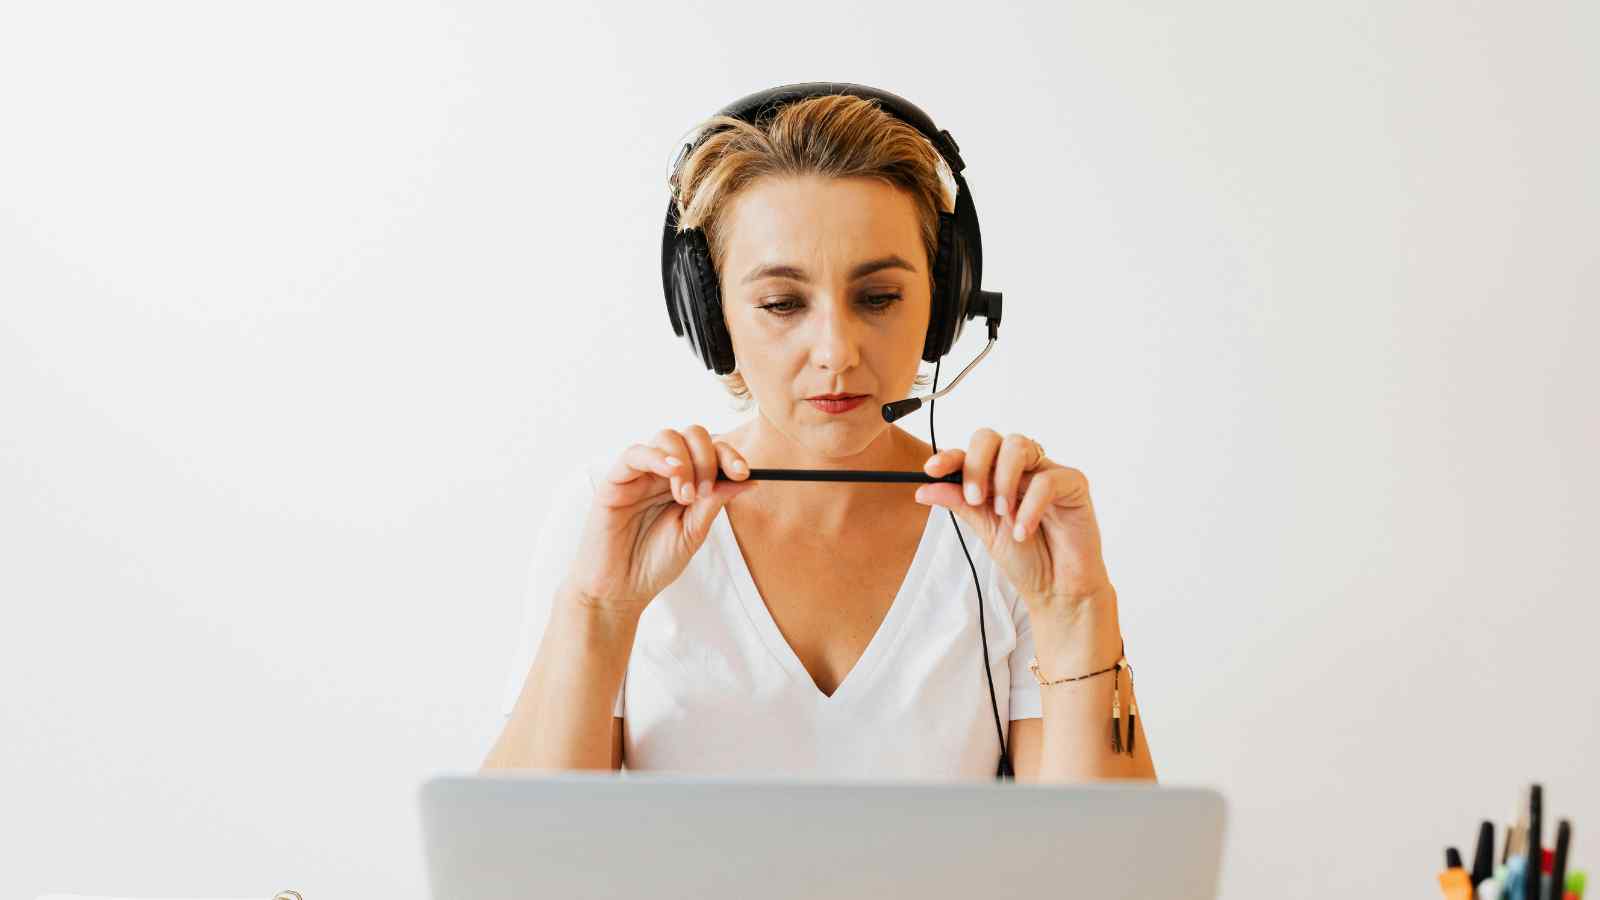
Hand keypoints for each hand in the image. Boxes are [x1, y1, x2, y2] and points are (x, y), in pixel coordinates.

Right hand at [564, 425, 756, 615]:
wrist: (620, 590)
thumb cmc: (654, 563)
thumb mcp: (693, 532)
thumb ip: (714, 503)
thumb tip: (748, 480)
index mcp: (686, 481)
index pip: (711, 451)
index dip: (729, 456)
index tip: (743, 473)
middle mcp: (664, 473)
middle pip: (692, 436)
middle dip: (708, 458)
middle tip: (706, 491)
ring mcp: (640, 474)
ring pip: (667, 437)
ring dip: (685, 462)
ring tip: (685, 496)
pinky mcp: (615, 481)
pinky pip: (635, 454)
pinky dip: (657, 456)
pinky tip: (672, 472)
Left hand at [914, 429, 1113, 613]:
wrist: (1056, 588)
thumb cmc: (1025, 557)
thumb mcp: (984, 528)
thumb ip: (959, 504)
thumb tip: (924, 489)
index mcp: (996, 476)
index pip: (969, 453)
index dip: (949, 457)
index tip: (931, 470)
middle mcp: (1020, 468)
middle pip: (991, 438)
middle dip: (976, 465)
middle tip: (974, 497)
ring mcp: (1047, 471)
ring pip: (1018, 446)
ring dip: (1003, 480)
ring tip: (1003, 514)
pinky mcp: (1073, 483)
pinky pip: (1046, 480)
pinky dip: (1030, 506)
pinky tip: (1023, 531)